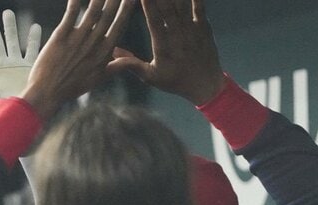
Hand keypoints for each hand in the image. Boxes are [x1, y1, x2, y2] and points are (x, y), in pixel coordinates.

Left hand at [20, 0, 135, 119]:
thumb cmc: (72, 87)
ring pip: (92, 12)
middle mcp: (93, 44)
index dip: (127, 9)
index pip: (119, 25)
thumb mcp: (98, 79)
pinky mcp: (60, 37)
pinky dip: (75, 2)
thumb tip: (133, 62)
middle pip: (108, 14)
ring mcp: (77, 40)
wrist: (48, 94)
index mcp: (104, 53)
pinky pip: (70, 15)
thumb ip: (115, 67)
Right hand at [109, 0, 225, 104]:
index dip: (148, 4)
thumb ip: (131, 64)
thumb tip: (111, 53)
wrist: (205, 84)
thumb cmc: (175, 81)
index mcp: (163, 47)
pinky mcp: (203, 26)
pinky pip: (199, 6)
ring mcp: (192, 29)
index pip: (153, 20)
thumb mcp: (151, 77)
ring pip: (181, 4)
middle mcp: (178, 35)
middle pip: (167, 7)